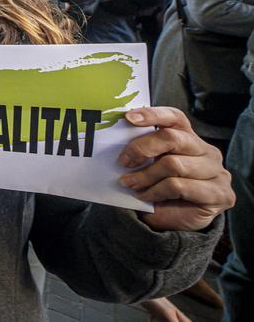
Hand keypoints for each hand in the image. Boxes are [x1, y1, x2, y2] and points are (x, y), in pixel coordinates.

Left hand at [118, 107, 233, 231]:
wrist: (173, 222)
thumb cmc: (158, 189)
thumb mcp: (148, 166)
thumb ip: (141, 151)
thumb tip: (115, 139)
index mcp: (189, 138)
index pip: (174, 117)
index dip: (153, 114)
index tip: (128, 118)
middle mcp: (207, 151)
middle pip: (172, 138)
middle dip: (141, 148)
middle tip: (123, 162)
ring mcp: (217, 172)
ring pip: (173, 164)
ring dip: (145, 176)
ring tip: (131, 184)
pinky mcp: (220, 193)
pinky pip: (179, 186)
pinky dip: (155, 191)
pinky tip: (146, 196)